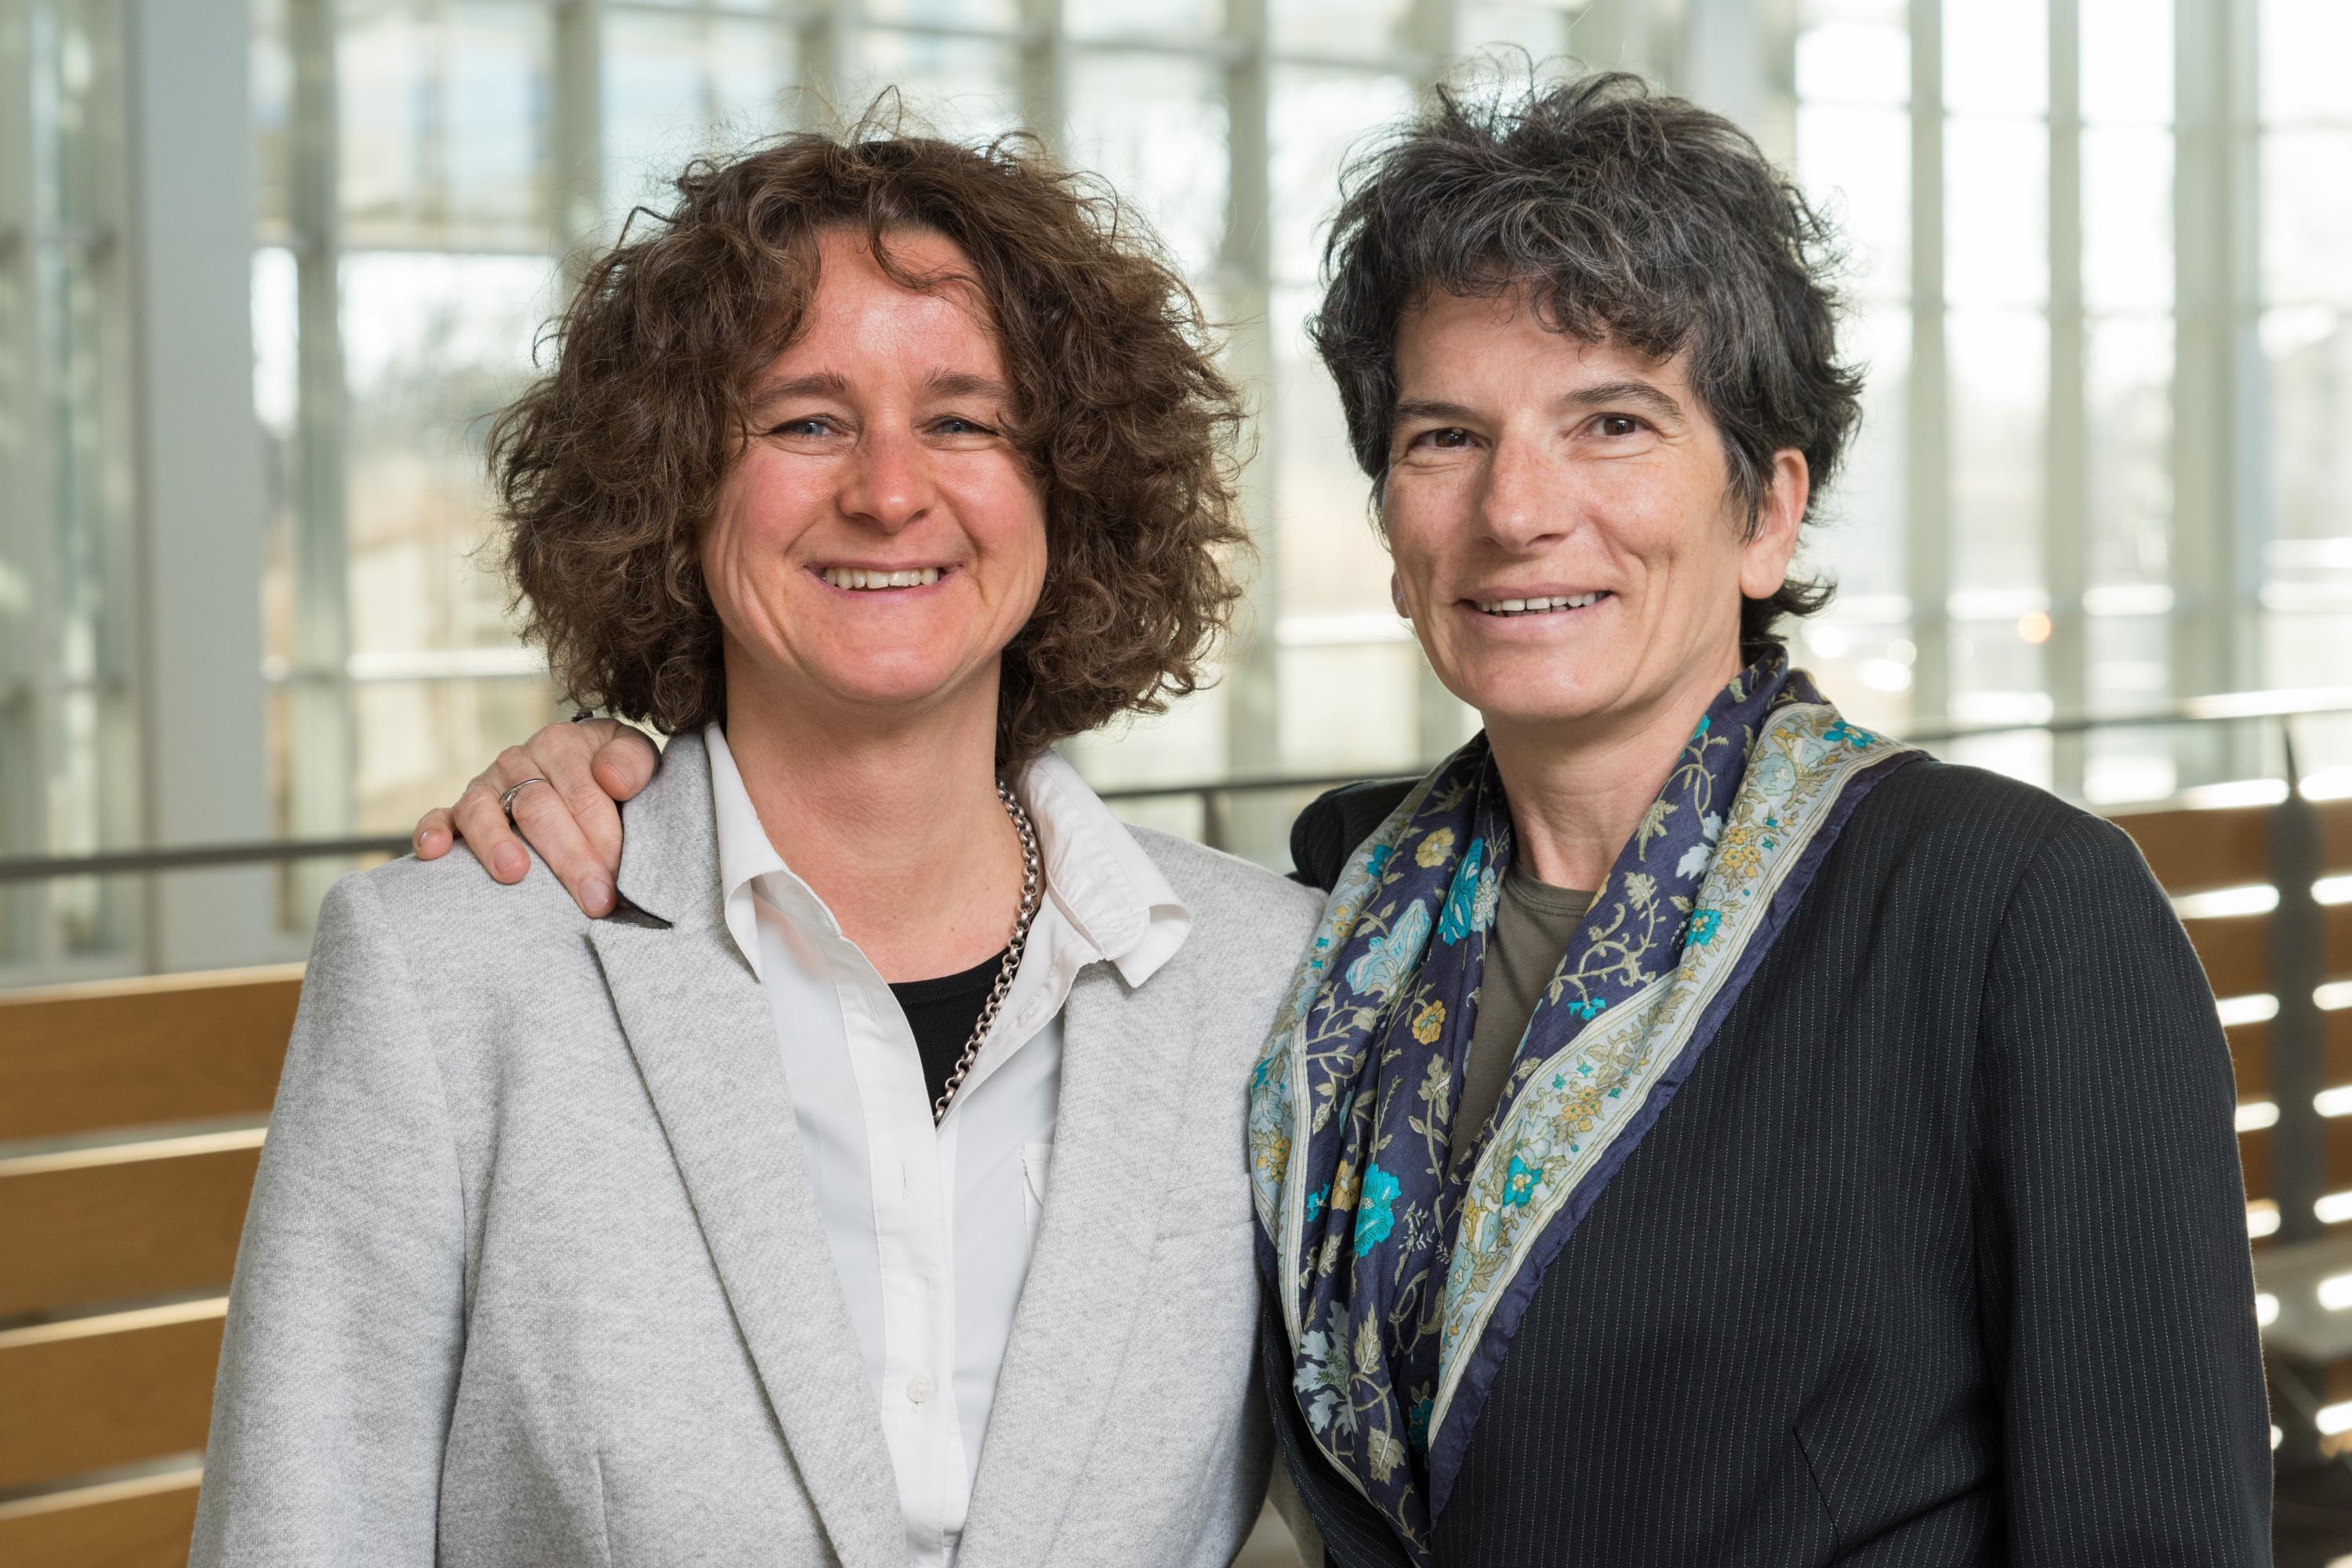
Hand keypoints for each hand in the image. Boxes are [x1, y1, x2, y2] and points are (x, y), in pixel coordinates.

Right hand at [412, 718, 659, 915]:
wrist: (585, 777)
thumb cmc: (613, 779)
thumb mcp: (635, 759)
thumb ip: (632, 763)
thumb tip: (611, 780)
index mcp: (561, 744)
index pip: (582, 794)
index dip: (603, 836)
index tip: (619, 875)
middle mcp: (517, 761)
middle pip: (539, 808)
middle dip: (569, 857)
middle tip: (594, 899)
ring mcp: (484, 787)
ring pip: (482, 812)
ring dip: (497, 843)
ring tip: (515, 874)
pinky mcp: (457, 814)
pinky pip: (438, 819)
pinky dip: (432, 833)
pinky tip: (434, 853)